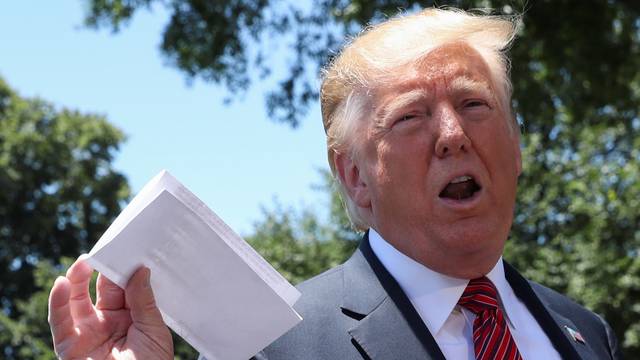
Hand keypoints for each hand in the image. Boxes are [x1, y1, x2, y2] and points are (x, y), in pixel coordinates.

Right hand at [48, 256, 173, 358]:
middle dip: (100, 270)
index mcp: (132, 317)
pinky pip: (60, 321)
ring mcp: (89, 333)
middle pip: (99, 290)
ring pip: (76, 301)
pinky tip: (62, 284)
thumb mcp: (154, 330)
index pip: (124, 288)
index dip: (123, 269)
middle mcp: (108, 323)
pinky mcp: (70, 346)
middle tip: (104, 251)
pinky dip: (58, 302)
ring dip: (76, 280)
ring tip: (82, 262)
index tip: (126, 248)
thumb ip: (144, 301)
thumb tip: (141, 270)